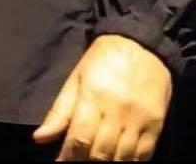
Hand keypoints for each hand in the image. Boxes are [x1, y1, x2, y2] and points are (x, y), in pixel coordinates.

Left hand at [32, 33, 172, 160]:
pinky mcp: (156, 125)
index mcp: (92, 96)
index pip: (78, 139)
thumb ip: (60, 111)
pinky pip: (143, 156)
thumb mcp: (76, 77)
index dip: (67, 158)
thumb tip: (40, 138)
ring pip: (121, 158)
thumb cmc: (103, 59)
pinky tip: (119, 163)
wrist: (142, 43)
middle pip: (100, 153)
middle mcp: (116, 111)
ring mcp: (138, 120)